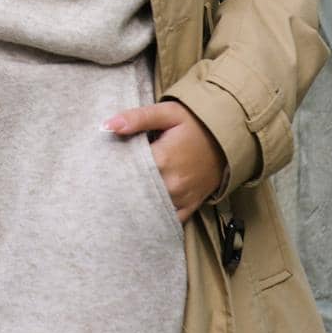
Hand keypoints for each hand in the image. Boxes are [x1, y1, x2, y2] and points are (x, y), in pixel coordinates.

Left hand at [101, 100, 226, 225]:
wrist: (229, 137)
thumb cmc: (195, 123)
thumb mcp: (168, 113)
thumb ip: (137, 118)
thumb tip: (107, 125)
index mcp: (163, 160)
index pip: (126, 169)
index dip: (112, 166)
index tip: (103, 162)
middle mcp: (171, 184)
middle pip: (135, 190)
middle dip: (120, 185)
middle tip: (106, 180)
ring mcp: (181, 198)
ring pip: (148, 206)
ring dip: (135, 200)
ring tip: (120, 192)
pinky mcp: (190, 206)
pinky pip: (168, 219)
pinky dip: (154, 215)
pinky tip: (142, 208)